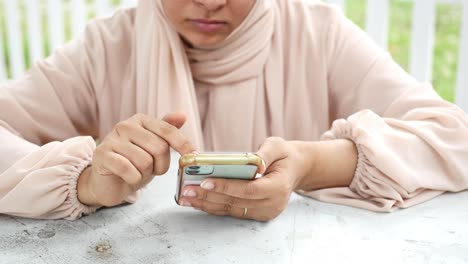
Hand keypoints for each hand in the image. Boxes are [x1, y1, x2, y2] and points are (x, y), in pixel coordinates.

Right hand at [77, 112, 195, 206]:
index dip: (183, 144)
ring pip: (145, 161)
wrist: (108, 182)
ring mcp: (112, 139)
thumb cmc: (134, 163)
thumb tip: (182, 115)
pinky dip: (133, 178)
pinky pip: (128, 169)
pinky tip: (128, 177)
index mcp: (141, 120)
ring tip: (137, 172)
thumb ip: (167, 131)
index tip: (192, 155)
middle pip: (159, 147)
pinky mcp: (102, 155)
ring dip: (145, 173)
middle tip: (152, 170)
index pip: (167, 130)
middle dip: (161, 165)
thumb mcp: (154, 147)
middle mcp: (125, 125)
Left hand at [178, 137, 306, 221]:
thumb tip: (253, 162)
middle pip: (236, 202)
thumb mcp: (278, 146)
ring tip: (186, 198)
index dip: (226, 187)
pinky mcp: (258, 215)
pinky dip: (214, 206)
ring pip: (231, 210)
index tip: (205, 182)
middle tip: (187, 191)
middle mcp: (272, 204)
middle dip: (209, 196)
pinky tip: (198, 201)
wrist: (295, 170)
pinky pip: (233, 212)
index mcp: (278, 187)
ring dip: (207, 204)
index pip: (248, 190)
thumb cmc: (284, 155)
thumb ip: (266, 153)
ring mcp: (265, 212)